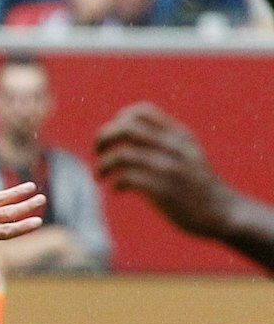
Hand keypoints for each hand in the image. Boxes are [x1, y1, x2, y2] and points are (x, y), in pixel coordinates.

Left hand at [94, 103, 238, 240]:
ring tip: (102, 176)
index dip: (119, 121)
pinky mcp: (164, 191)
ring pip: (122, 154)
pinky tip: (118, 190)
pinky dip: (115, 183)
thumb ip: (165, 142)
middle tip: (99, 155)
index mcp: (179, 135)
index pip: (142, 111)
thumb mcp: (188, 154)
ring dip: (103, 164)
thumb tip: (128, 134)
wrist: (224, 213)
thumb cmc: (199, 186)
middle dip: (102, 139)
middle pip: (125, 128)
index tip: (114, 139)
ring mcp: (169, 168)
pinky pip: (128, 178)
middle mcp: (174, 147)